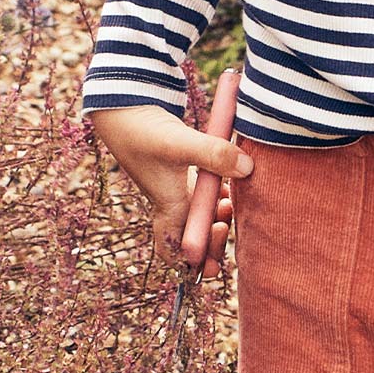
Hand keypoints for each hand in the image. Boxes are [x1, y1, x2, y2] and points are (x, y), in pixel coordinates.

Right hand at [87, 103, 254, 272]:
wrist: (125, 106)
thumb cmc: (142, 130)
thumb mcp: (179, 143)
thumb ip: (214, 154)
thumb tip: (248, 169)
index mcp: (168, 209)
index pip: (176, 254)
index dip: (194, 266)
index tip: (215, 259)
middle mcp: (174, 204)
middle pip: (197, 241)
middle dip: (216, 242)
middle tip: (226, 224)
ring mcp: (180, 189)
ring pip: (204, 217)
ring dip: (220, 217)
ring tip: (230, 203)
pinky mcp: (186, 171)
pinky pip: (206, 195)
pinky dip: (220, 196)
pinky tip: (230, 185)